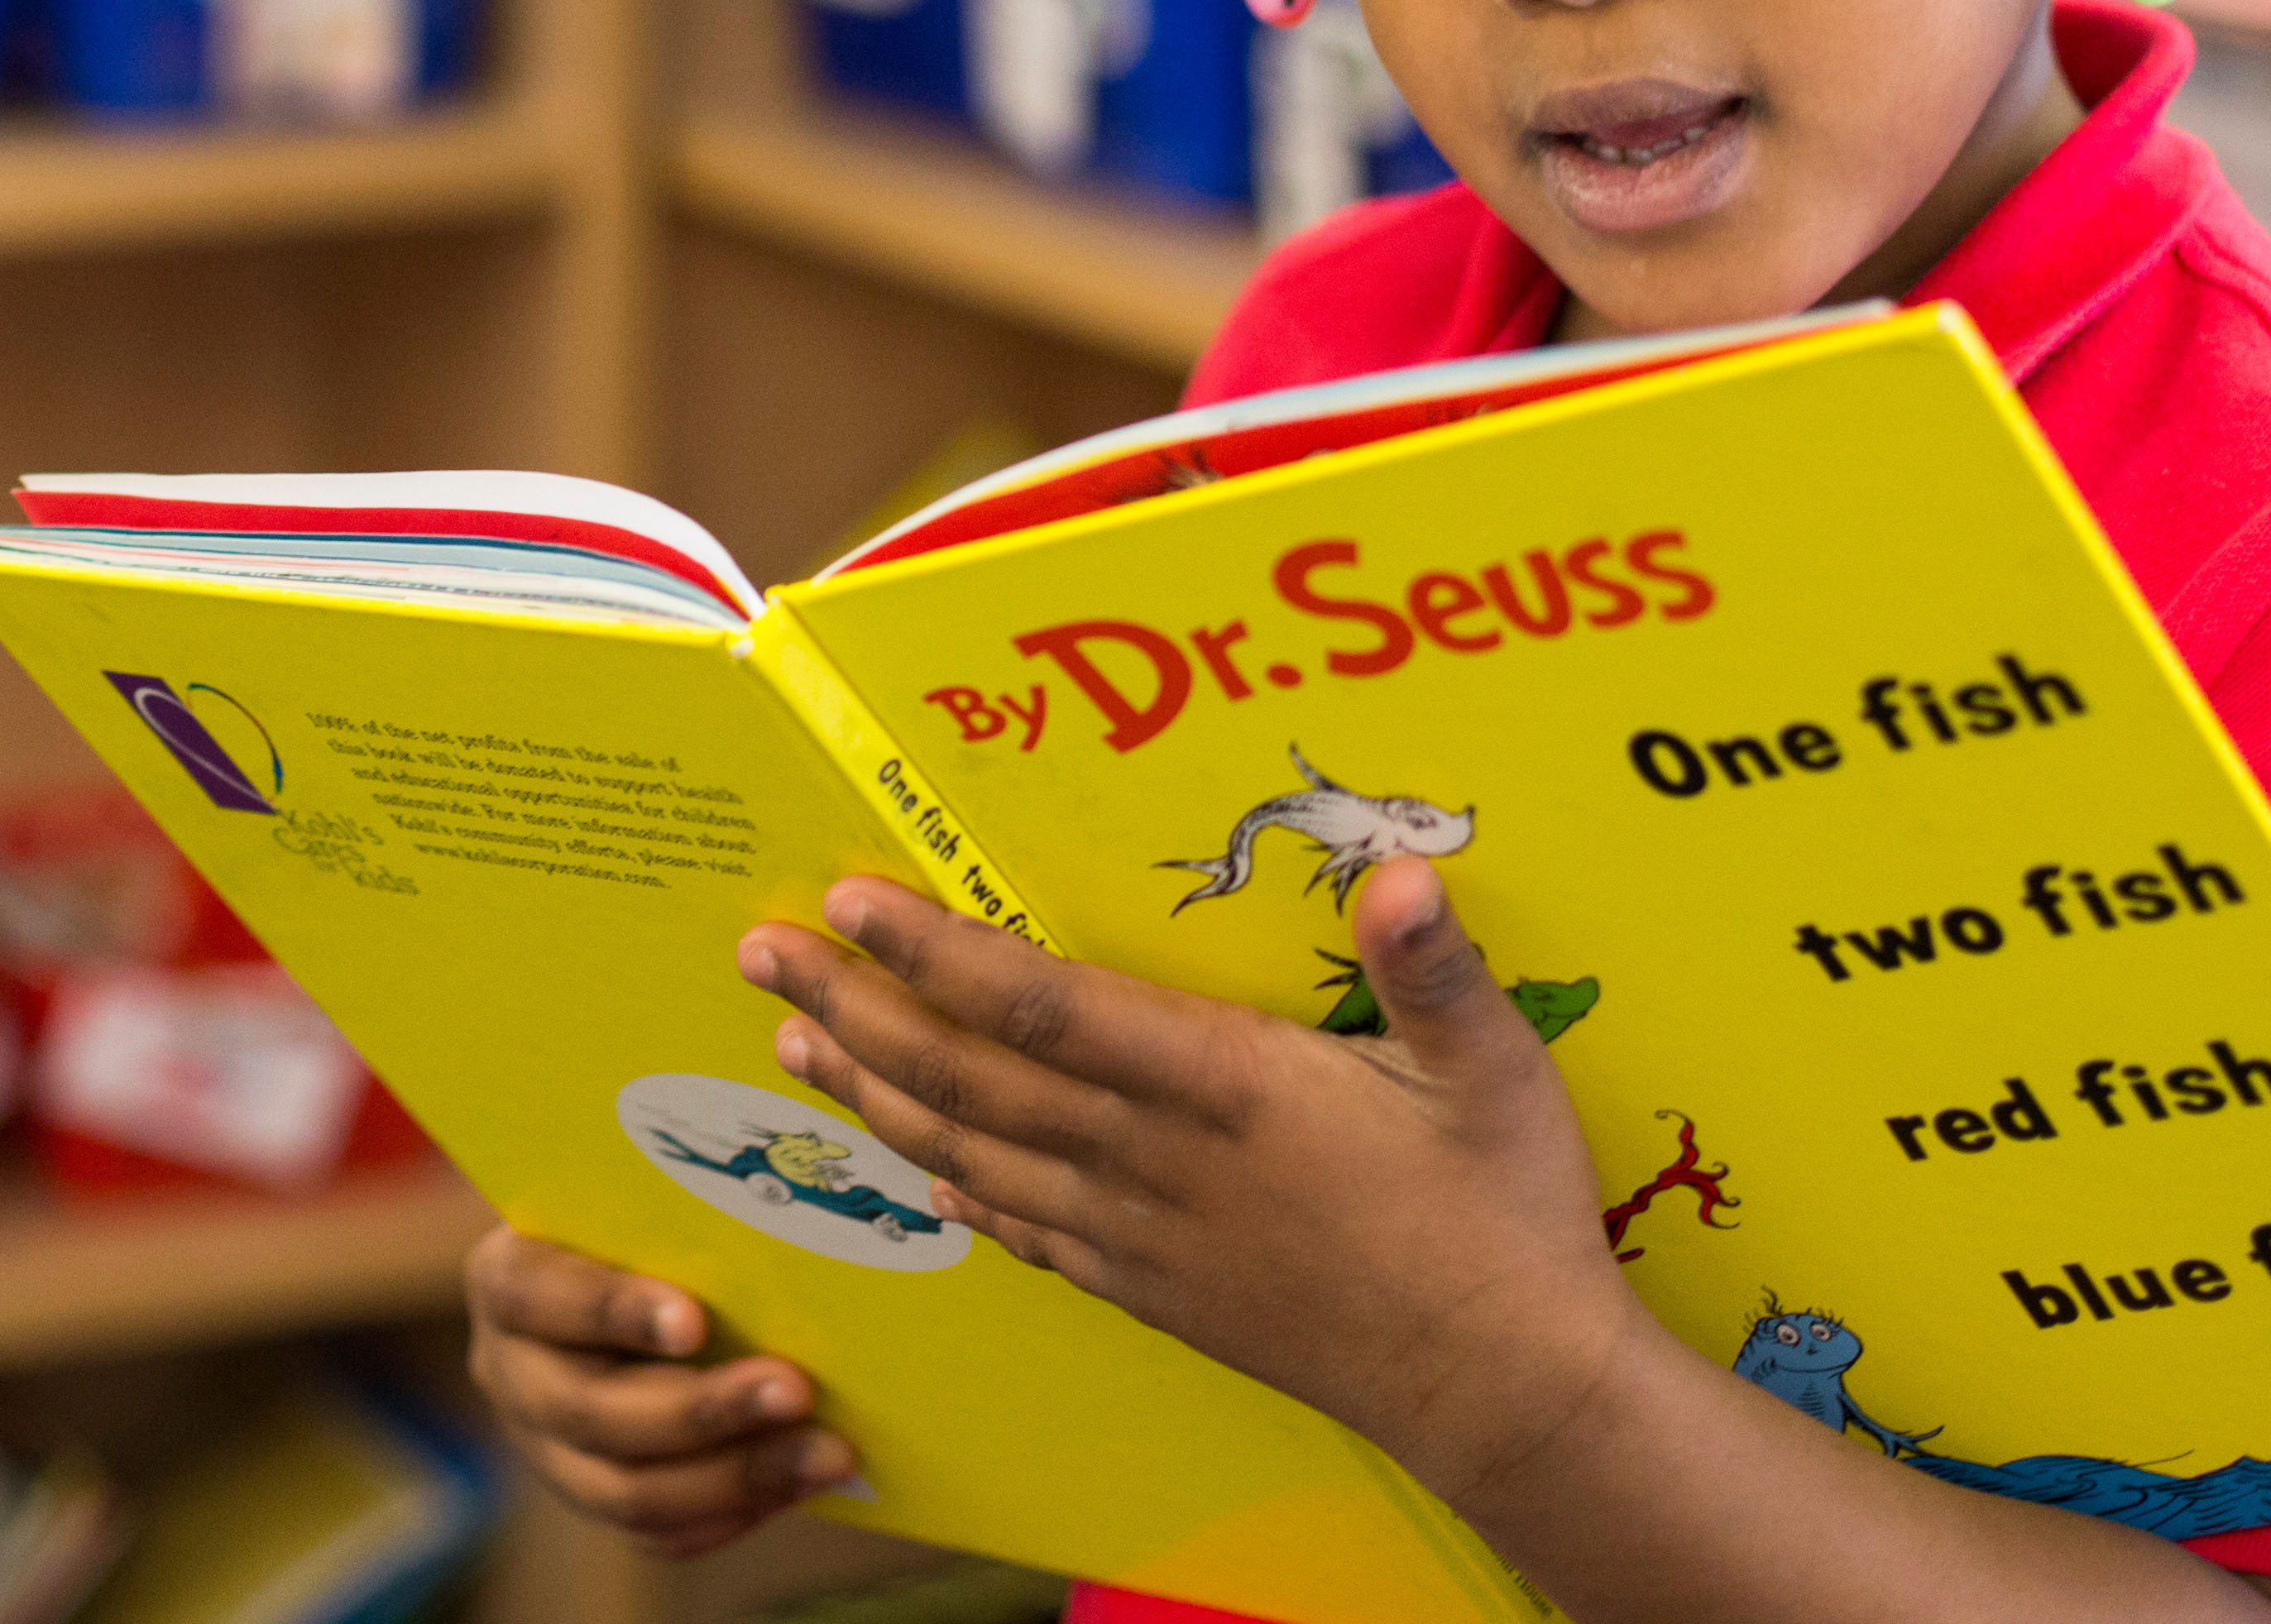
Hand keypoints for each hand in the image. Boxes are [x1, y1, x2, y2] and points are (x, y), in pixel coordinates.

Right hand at [464, 1223, 857, 1554]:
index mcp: (506, 1280)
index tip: (694, 1320)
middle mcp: (509, 1371)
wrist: (618, 1267)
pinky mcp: (592, 1496)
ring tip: (827, 1453)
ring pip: (627, 1492)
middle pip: (591, 1412)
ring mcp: (545, 1448)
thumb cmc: (644, 1213)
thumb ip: (680, 1207)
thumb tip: (795, 1186)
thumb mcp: (640, 1193)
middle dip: (703, 1408)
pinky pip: (659, 1533)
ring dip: (738, 1475)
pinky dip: (734, 1512)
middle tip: (797, 1389)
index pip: (540, 1297)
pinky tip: (802, 1482)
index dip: (613, 1311)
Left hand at [737, 862, 1650, 1506]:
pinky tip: (915, 1168)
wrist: (1505, 1396)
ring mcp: (1147, 1236)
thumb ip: (1437, 972)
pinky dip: (956, 1193)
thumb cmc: (1502, 1219)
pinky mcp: (1157, 1293)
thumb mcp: (1495, 1075)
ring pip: (975, 1153)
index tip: (850, 899)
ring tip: (794, 1044)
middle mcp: (1158, 1160)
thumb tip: (1408, 874)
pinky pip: (1028, 1234)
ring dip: (874, 1094)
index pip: (1046, 1006)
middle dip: (856, 1007)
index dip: (937, 952)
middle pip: (971, 1075)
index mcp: (1225, 1087)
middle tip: (765, 952)